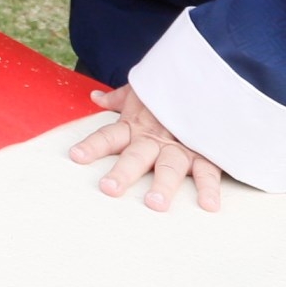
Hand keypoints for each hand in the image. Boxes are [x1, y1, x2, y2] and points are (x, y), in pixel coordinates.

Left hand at [70, 82, 224, 212]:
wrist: (208, 81)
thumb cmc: (169, 92)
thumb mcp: (142, 91)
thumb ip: (119, 98)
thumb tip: (95, 96)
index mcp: (135, 126)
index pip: (108, 136)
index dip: (92, 146)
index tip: (76, 156)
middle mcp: (155, 138)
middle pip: (135, 156)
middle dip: (123, 172)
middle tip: (110, 188)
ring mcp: (181, 146)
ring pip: (169, 167)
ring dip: (163, 185)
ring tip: (155, 204)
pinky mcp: (206, 153)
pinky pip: (208, 171)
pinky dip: (209, 188)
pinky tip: (208, 205)